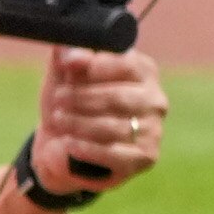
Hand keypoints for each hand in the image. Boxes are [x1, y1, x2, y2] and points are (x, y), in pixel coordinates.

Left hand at [28, 47, 169, 195]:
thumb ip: (69, 58)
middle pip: (119, 97)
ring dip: (81, 123)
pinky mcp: (145, 157)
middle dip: (83, 98)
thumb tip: (73, 56)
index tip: (68, 69)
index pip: (127, 64)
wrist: (63, 144)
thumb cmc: (70, 103)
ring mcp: (153, 130)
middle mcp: (155, 100)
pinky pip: (115, 153)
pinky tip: (70, 143)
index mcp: (143, 72)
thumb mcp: (64, 75)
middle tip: (58, 99)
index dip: (96, 66)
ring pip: (114, 126)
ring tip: (59, 120)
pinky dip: (88, 149)